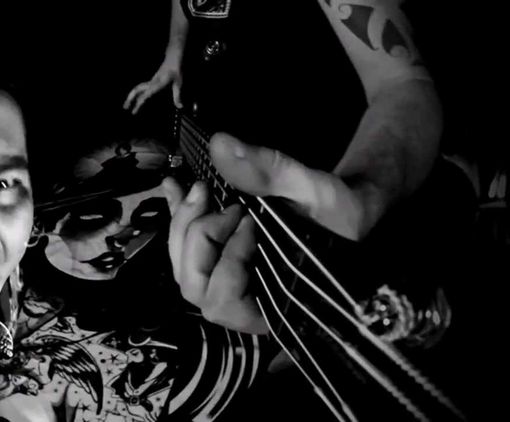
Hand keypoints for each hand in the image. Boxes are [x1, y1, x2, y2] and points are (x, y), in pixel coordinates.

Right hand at [123, 61, 181, 113]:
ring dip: (130, 96)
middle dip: (130, 98)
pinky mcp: (150, 82)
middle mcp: (151, 82)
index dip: (140, 102)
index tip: (134, 110)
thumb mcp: (178, 83)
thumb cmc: (176, 71)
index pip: (147, 93)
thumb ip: (177, 96)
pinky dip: (135, 94)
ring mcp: (150, 82)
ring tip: (126, 105)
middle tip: (125, 108)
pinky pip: (140, 88)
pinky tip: (135, 100)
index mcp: (157, 83)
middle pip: (137, 89)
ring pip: (137, 88)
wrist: (172, 59)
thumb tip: (180, 106)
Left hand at [163, 133, 379, 332]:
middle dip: (196, 236)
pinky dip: (179, 214)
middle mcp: (243, 302)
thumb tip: (220, 145)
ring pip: (183, 266)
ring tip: (197, 187)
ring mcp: (227, 282)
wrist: (351, 210)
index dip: (227, 260)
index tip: (248, 219)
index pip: (224, 302)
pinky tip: (174, 185)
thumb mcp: (316, 191)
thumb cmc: (343, 213)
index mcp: (271, 307)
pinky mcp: (220, 258)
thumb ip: (271, 172)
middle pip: (193, 284)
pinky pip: (187, 245)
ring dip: (183, 223)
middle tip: (213, 195)